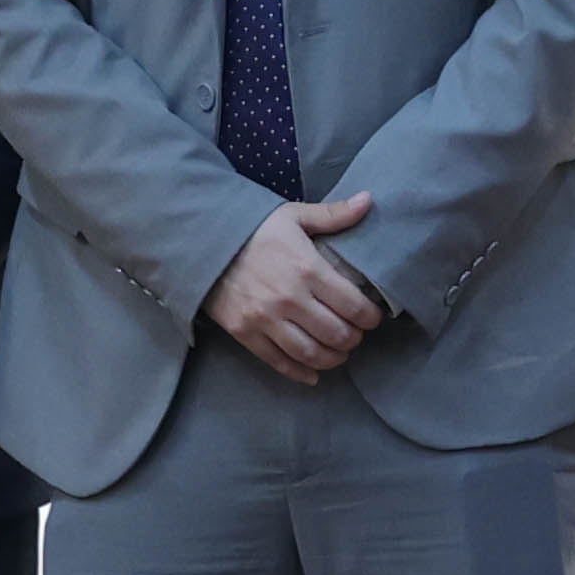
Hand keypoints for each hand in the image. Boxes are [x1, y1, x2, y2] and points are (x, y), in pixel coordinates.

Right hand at [207, 193, 384, 383]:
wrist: (202, 242)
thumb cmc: (253, 228)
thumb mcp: (294, 215)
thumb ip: (334, 214)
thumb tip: (369, 201)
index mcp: (307, 269)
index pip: (353, 305)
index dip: (370, 317)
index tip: (372, 317)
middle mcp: (289, 298)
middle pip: (337, 334)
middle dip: (354, 338)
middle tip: (356, 334)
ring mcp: (265, 319)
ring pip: (311, 353)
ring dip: (333, 359)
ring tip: (339, 353)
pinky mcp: (245, 333)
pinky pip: (279, 362)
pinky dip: (300, 373)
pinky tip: (313, 373)